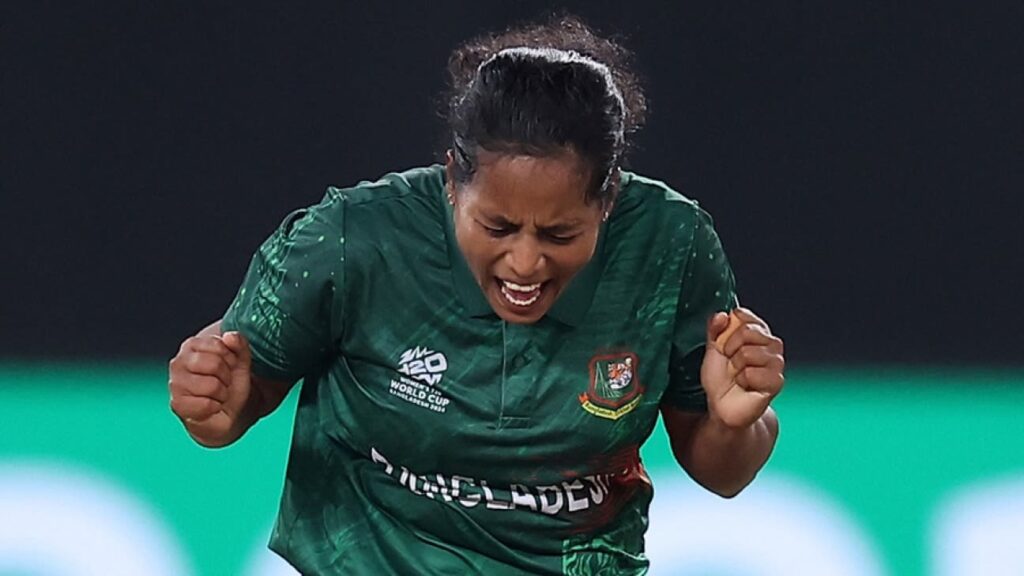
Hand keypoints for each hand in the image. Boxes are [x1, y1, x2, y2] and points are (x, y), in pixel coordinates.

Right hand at [168, 330, 252, 443]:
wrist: (226, 411)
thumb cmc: (230, 382)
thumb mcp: (241, 360)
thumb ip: (239, 344)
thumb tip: (229, 336)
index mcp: (192, 345)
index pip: (218, 345)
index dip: (231, 358)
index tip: (230, 366)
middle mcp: (178, 362)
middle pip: (214, 364)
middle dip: (227, 376)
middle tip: (224, 383)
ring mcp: (175, 384)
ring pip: (211, 385)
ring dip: (222, 393)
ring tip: (218, 395)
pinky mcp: (177, 404)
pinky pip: (205, 404)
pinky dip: (215, 407)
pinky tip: (211, 406)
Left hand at [701, 307, 784, 428]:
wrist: (722, 405)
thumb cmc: (720, 378)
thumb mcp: (713, 349)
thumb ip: (715, 329)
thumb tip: (722, 314)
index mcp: (757, 332)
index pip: (744, 316)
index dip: (727, 331)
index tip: (724, 346)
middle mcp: (771, 344)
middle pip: (746, 331)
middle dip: (730, 349)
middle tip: (730, 363)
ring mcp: (777, 362)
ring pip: (748, 353)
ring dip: (736, 367)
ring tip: (738, 376)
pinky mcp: (777, 381)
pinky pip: (752, 372)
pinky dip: (743, 381)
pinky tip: (746, 386)